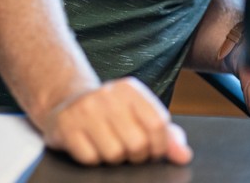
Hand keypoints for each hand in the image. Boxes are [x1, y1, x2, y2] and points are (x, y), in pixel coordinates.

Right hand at [41, 77, 192, 165]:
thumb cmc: (110, 113)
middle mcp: (107, 95)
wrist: (66, 102)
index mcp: (129, 90)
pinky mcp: (66, 125)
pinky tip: (90, 145)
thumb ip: (166, 134)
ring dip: (114, 158)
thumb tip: (183, 156)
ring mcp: (84, 109)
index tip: (153, 151)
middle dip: (136, 156)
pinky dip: (93, 159)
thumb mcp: (138, 115)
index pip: (157, 124)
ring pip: (114, 154)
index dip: (159, 146)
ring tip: (107, 144)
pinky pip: (90, 158)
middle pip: (137, 143)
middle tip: (127, 149)